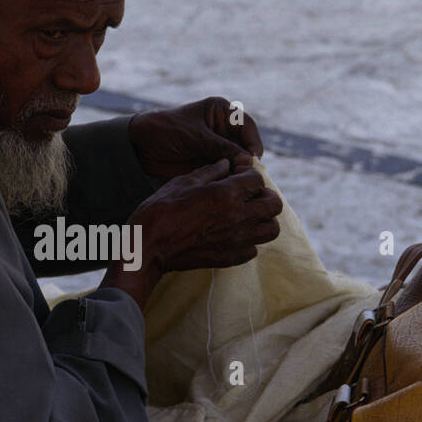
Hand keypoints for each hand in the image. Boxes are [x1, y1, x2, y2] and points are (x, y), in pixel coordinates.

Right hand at [101, 158, 281, 307]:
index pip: (257, 179)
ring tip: (247, 215)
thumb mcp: (182, 182)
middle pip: (274, 205)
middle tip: (250, 194)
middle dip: (265, 195)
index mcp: (226, 195)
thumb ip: (210, 171)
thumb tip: (226, 164)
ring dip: (263, 219)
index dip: (249, 174)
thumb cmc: (160, 211)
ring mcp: (235, 240)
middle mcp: (237, 218)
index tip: (238, 175)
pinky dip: (249, 240)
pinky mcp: (229, 258)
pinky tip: (233, 233)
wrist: (148, 247)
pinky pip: (254, 249)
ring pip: (271, 229)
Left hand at [128, 96, 262, 179]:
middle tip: (247, 174)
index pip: (247, 126)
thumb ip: (221, 147)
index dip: (253, 142)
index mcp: (221, 112)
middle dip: (247, 160)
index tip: (254, 158)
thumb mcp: (195, 137)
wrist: (141, 145)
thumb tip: (248, 160)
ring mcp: (217, 147)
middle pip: (245, 145)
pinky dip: (228, 179)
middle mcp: (223, 129)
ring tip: (237, 182)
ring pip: (237, 161)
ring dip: (238, 171)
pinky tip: (227, 186)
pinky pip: (225, 172)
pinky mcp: (210, 163)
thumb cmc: (166, 130)